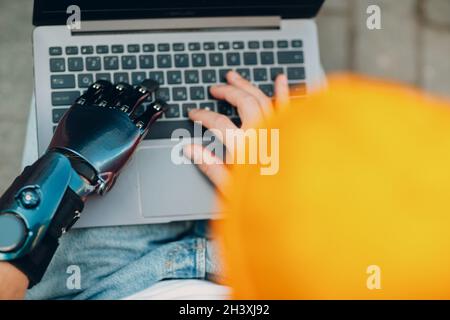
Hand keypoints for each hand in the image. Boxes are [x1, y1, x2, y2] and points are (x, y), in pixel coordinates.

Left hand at [49, 80, 164, 193]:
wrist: (73, 169)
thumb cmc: (96, 173)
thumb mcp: (121, 163)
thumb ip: (126, 148)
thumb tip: (126, 143)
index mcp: (132, 132)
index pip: (151, 113)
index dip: (159, 106)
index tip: (161, 104)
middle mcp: (119, 118)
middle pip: (138, 95)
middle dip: (147, 88)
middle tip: (151, 85)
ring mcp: (101, 110)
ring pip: (119, 90)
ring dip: (126, 87)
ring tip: (128, 86)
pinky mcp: (83, 107)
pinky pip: (95, 90)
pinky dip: (102, 86)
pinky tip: (105, 85)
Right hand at [183, 71, 289, 193]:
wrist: (298, 207)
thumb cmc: (266, 201)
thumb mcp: (230, 188)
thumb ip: (209, 166)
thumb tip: (189, 150)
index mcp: (245, 148)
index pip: (218, 124)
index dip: (203, 116)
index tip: (194, 114)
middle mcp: (263, 134)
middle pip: (243, 103)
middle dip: (227, 92)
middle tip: (215, 89)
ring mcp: (279, 131)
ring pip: (263, 99)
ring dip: (248, 85)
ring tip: (235, 77)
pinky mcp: (293, 133)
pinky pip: (288, 107)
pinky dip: (284, 92)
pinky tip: (280, 79)